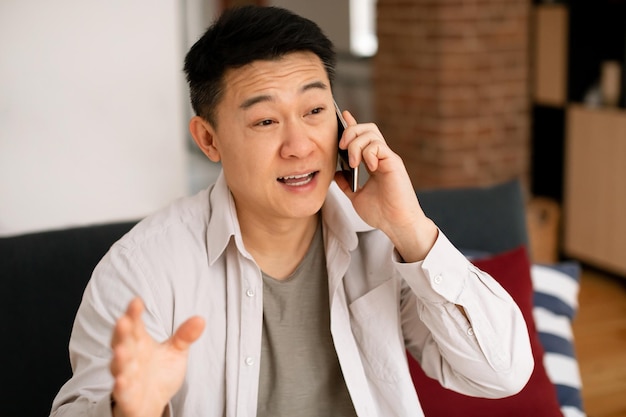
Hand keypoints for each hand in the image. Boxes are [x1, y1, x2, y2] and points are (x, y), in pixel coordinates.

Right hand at [110, 298, 204, 416]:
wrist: (152, 403)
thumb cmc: (160, 373)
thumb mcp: (176, 352)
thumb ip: (185, 336)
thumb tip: (200, 319)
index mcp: (140, 342)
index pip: (135, 325)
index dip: (134, 313)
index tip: (136, 301)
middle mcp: (130, 357)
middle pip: (123, 342)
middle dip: (122, 332)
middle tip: (123, 320)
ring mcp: (126, 376)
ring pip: (119, 366)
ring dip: (119, 359)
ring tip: (120, 351)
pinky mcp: (127, 397)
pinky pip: (122, 392)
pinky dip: (121, 387)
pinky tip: (121, 381)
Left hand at [334, 110, 437, 261]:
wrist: (397, 225)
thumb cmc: (382, 213)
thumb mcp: (357, 197)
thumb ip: (346, 184)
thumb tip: (334, 173)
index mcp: (374, 162)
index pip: (363, 137)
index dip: (352, 124)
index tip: (342, 116)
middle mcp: (382, 157)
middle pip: (367, 128)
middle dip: (350, 132)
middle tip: (342, 147)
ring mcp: (388, 158)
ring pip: (371, 133)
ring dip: (356, 144)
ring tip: (353, 162)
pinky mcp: (393, 163)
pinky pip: (378, 146)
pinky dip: (368, 152)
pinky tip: (368, 166)